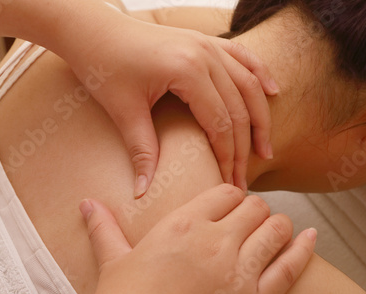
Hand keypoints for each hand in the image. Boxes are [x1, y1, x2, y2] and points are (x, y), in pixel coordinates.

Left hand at [53, 1, 277, 196]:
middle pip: (240, 108)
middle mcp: (205, 54)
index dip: (228, 158)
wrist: (92, 30)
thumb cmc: (103, 65)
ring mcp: (207, 44)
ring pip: (248, 84)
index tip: (229, 183)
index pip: (221, 123)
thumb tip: (143, 191)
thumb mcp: (123, 110)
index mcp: (187, 70)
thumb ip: (141, 151)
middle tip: (245, 178)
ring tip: (266, 147)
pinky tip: (273, 91)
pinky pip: (243, 56)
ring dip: (261, 117)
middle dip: (245, 147)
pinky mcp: (204, 40)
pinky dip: (260, 74)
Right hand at [63, 184, 315, 293]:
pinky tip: (311, 238)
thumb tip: (86, 203)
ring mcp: (238, 272)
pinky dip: (304, 248)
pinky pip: (291, 267)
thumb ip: (105, 228)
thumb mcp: (115, 262)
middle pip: (255, 208)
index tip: (233, 205)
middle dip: (256, 211)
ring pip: (276, 230)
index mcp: (183, 225)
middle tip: (253, 221)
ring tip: (277, 230)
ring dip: (279, 227)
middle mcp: (215, 242)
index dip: (233, 197)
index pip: (226, 192)